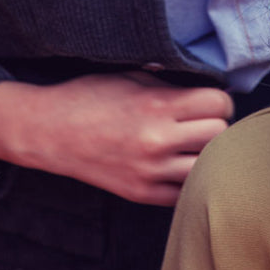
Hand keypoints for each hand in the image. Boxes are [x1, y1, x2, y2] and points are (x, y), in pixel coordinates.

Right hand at [0, 71, 233, 205]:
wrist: (49, 132)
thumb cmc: (88, 96)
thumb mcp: (130, 76)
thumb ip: (169, 83)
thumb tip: (204, 87)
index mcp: (157, 105)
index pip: (218, 103)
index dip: (218, 99)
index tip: (209, 100)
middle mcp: (157, 141)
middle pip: (220, 134)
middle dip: (216, 124)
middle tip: (202, 121)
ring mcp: (150, 171)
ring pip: (208, 167)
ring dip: (206, 154)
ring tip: (192, 145)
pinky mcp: (141, 193)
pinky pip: (184, 192)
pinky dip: (187, 179)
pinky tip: (177, 165)